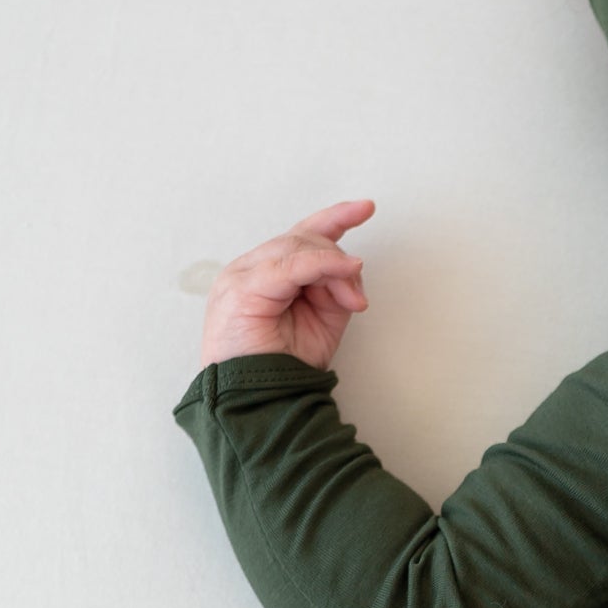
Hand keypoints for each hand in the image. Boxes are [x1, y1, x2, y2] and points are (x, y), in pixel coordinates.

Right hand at [198, 199, 374, 368]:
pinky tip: (343, 271)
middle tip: (357, 300)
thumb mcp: (323, 319)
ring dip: (334, 270)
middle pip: (304, 239)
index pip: (300, 235)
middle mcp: (249, 269)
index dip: (334, 217)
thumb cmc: (285, 365)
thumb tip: (351, 266)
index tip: (366, 207)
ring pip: (299, 247)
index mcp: (265, 274)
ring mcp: (241, 275)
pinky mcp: (241, 288)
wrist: (259, 399)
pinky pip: (289, 264)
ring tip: (351, 302)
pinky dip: (321, 265)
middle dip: (340, 262)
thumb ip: (335, 288)